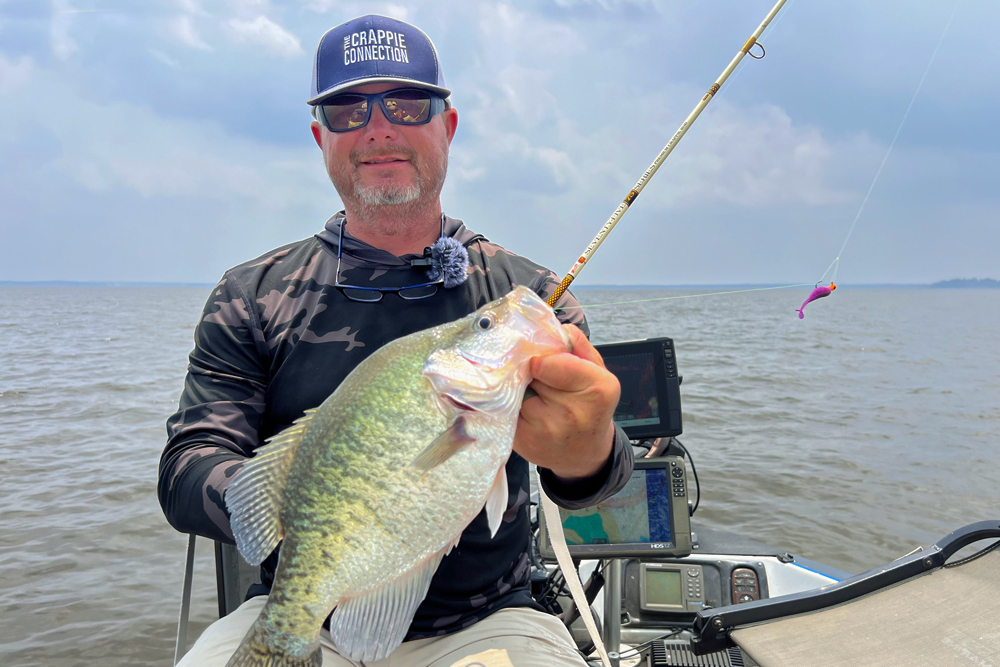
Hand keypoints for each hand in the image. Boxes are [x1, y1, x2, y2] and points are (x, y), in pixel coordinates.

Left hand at [513, 324, 619, 481]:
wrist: (584, 452)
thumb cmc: (589, 406)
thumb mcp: (596, 371)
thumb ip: (578, 345)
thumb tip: (553, 327)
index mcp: (597, 389)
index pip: (547, 361)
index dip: (541, 360)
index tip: (544, 364)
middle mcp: (573, 413)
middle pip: (529, 376)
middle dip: (529, 374)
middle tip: (539, 381)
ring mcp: (546, 431)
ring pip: (513, 392)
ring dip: (517, 390)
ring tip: (533, 397)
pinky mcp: (524, 443)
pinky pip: (504, 411)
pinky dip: (507, 406)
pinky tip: (522, 410)